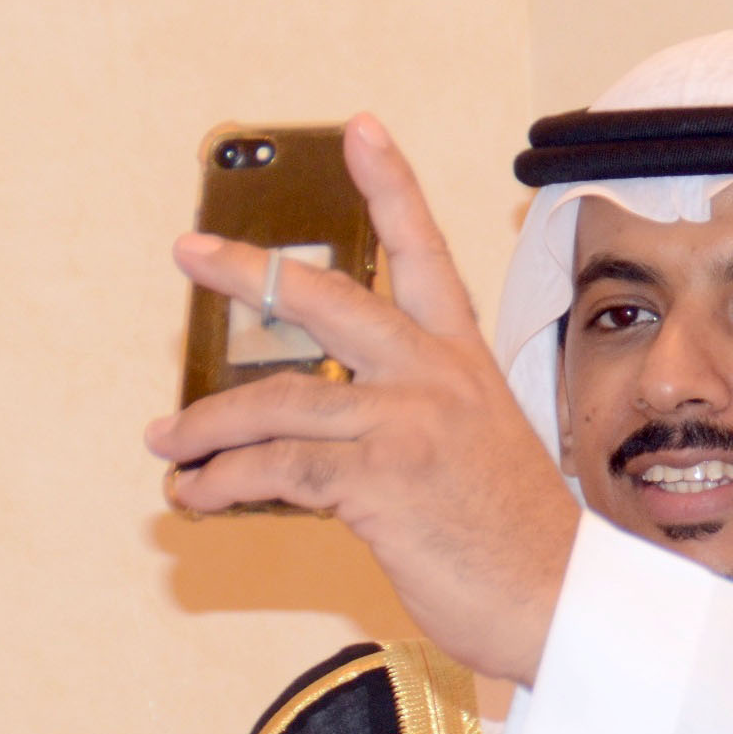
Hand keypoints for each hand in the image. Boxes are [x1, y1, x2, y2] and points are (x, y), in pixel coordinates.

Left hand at [144, 113, 579, 686]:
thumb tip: (321, 434)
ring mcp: (408, 425)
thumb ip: (412, 422)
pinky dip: (222, 480)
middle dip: (248, 273)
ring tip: (169, 443)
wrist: (562, 603)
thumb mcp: (478, 455)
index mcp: (465, 365)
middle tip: (191, 253)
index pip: (425, 256)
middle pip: (328, 302)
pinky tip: (198, 495)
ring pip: (278, 399)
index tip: (362, 130)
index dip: (391, 187)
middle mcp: (436, 380)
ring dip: (206, 424)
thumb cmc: (521, 544)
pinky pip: (274, 468)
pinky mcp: (379, 481)